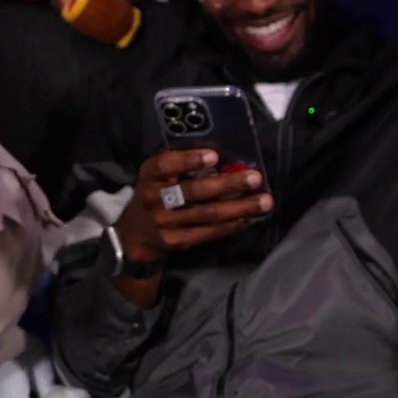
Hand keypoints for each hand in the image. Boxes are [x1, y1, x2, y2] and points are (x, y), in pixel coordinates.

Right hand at [118, 149, 272, 264]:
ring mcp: (165, 222)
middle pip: (194, 191)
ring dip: (239, 207)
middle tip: (255, 178)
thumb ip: (181, 164)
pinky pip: (209, 232)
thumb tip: (224, 156)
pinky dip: (232, 224)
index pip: (166, 165)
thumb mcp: (156, 175)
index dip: (190, 160)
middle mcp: (155, 198)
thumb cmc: (154, 194)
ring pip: (207, 214)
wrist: (134, 235)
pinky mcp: (176, 241)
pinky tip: (250, 217)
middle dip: (228, 184)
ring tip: (264, 201)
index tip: (215, 156)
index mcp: (150, 175)